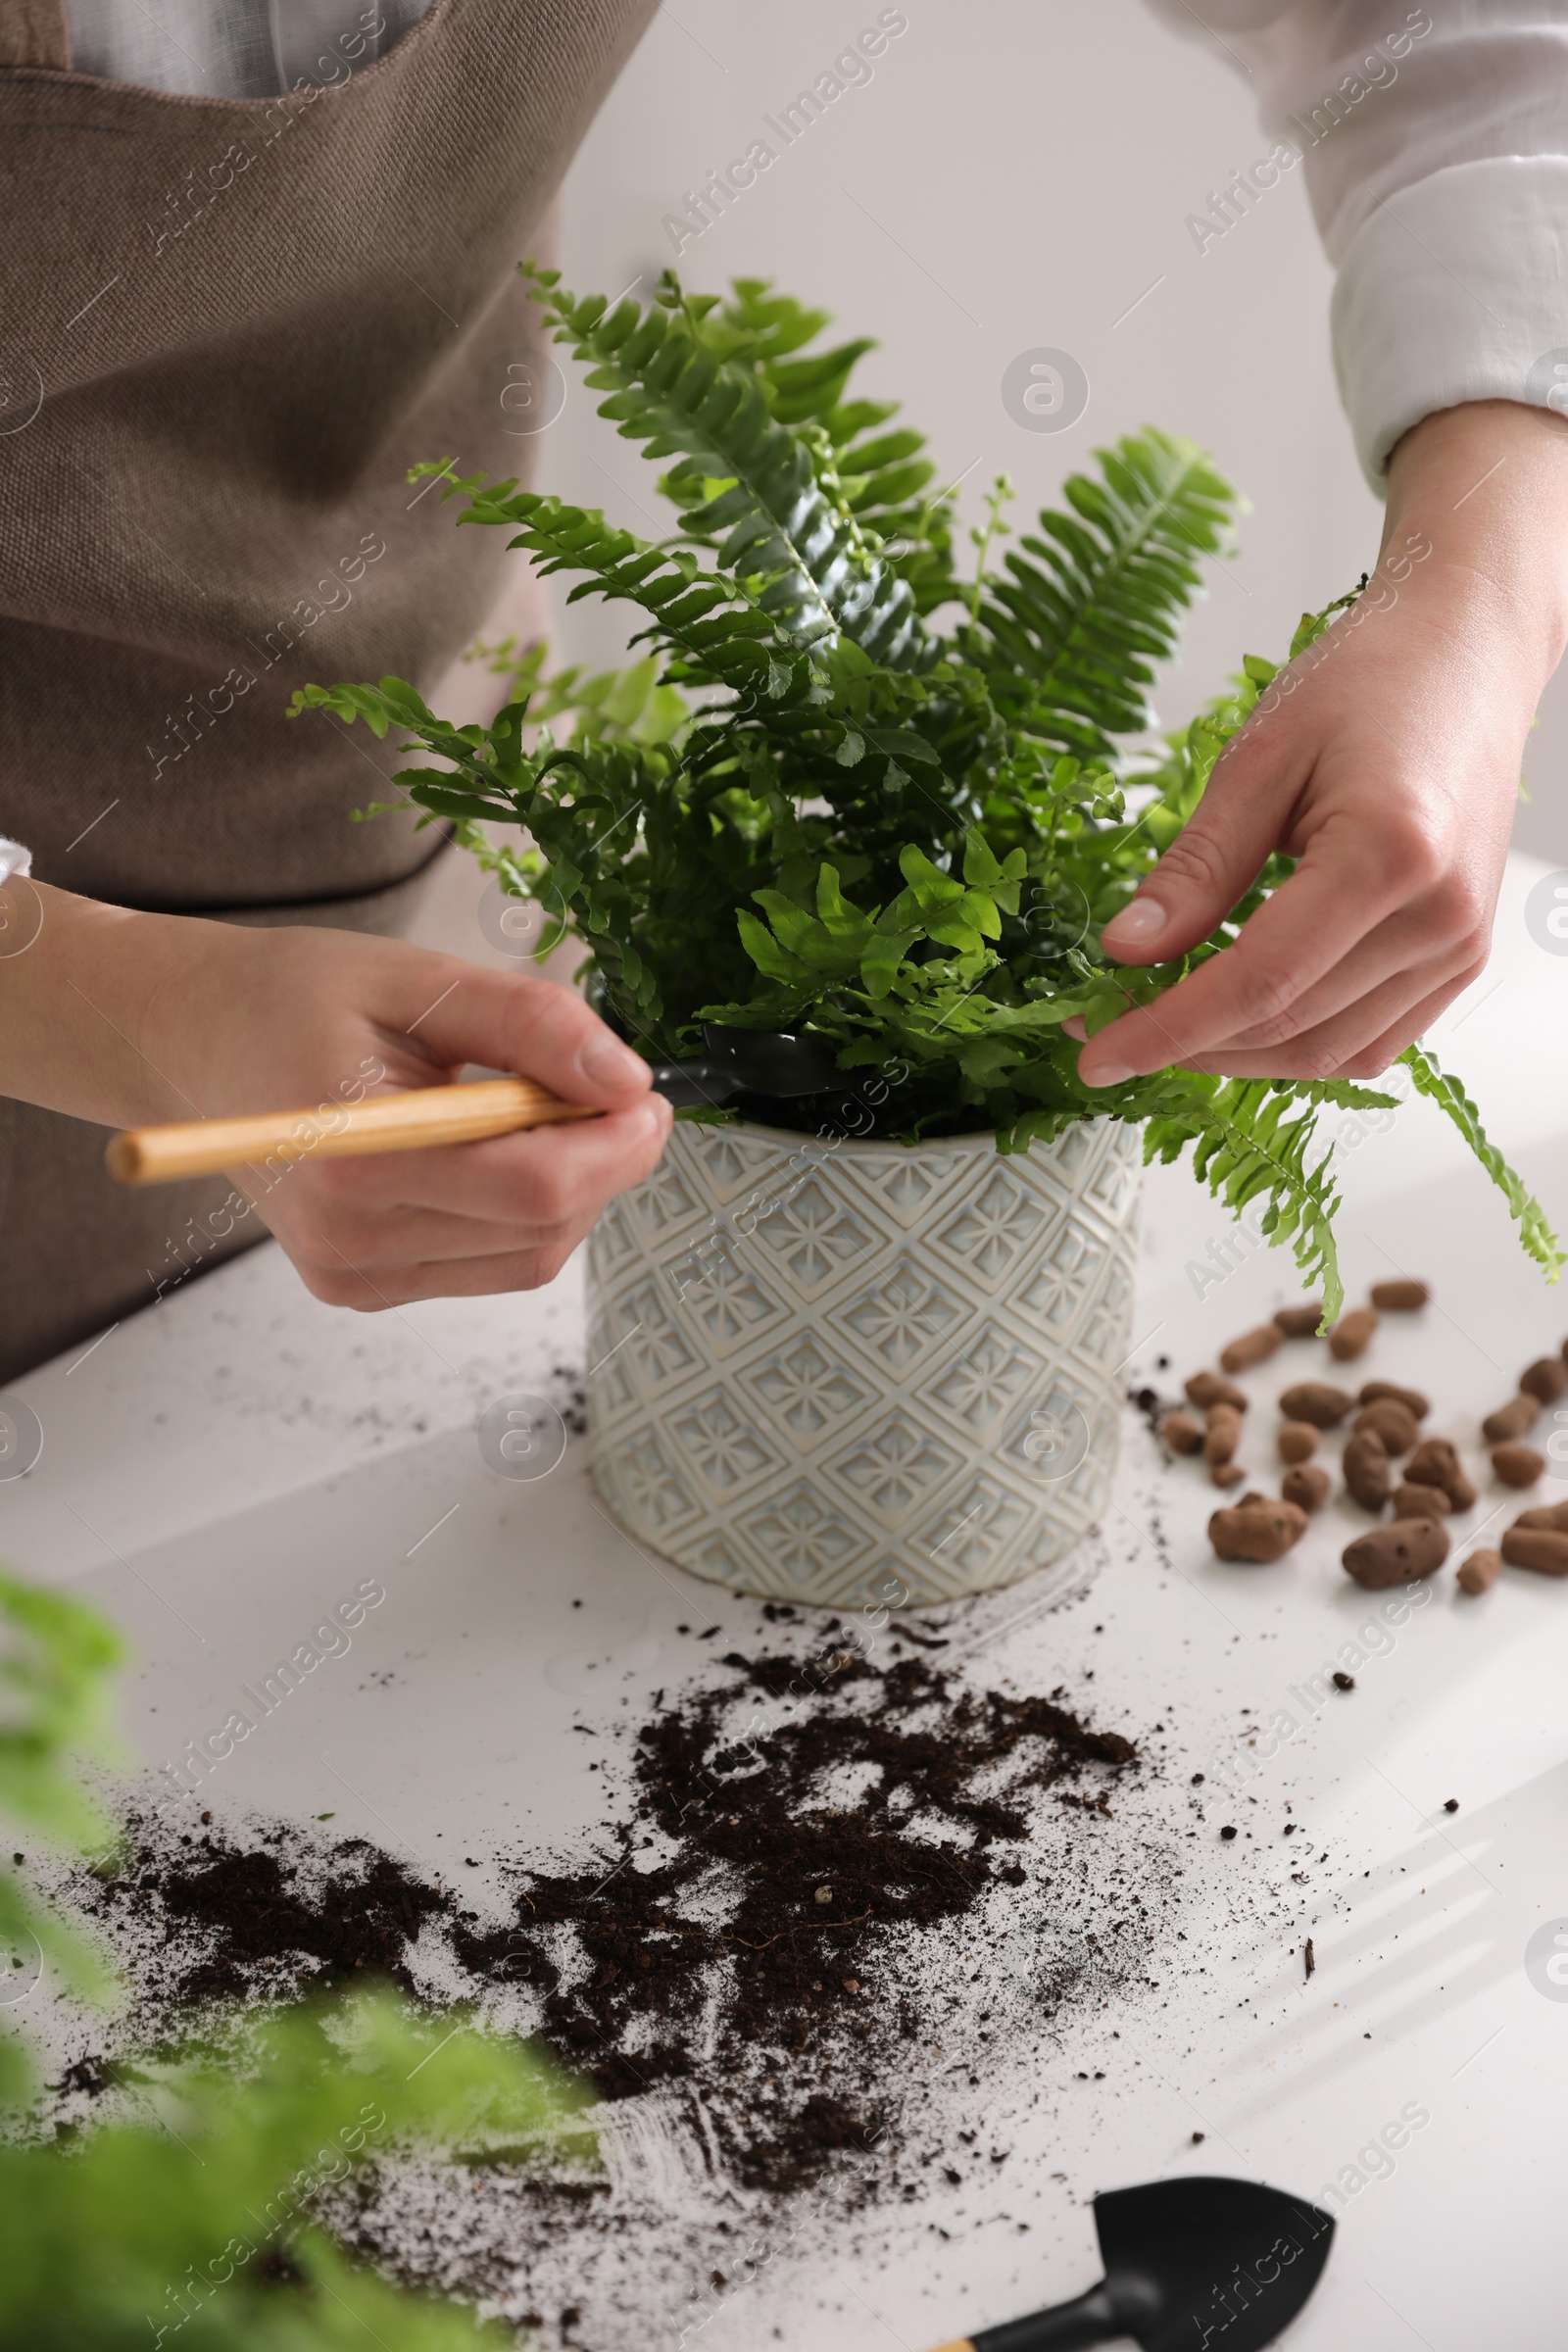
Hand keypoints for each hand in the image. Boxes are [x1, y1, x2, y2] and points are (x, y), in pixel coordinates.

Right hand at [1, 888, 670, 1307]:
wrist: (185, 1041)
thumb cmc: (288, 999)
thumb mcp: (419, 980)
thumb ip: (531, 1026)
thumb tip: (627, 1080)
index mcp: (354, 1155)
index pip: (533, 1187)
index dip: (615, 1146)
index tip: (646, 1094)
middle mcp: (349, 1237)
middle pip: (542, 1230)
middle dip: (602, 1163)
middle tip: (613, 1091)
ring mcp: (352, 1274)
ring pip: (526, 1256)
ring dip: (567, 1189)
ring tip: (538, 1106)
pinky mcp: (359, 1286)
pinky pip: (487, 1264)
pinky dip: (520, 1210)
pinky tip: (490, 1147)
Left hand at [1069, 400, 1567, 1086]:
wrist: (1466, 657)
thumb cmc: (1372, 681)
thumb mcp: (1258, 759)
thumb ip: (1196, 867)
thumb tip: (1126, 950)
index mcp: (1391, 853)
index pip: (1259, 983)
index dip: (1168, 1030)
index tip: (1095, 1054)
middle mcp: (1440, 915)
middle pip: (1290, 1028)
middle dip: (1187, 1045)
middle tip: (1105, 1029)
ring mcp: (1460, 945)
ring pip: (1327, 1053)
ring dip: (1236, 1055)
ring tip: (1162, 1023)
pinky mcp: (1461, 958)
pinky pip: (1368, 1042)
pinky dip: (1293, 1045)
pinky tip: (1235, 1019)